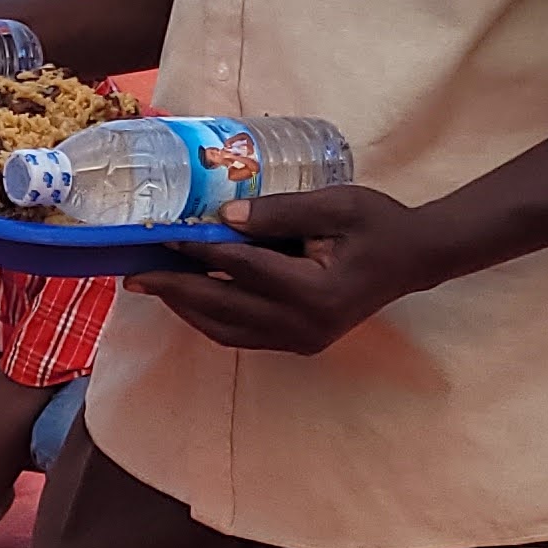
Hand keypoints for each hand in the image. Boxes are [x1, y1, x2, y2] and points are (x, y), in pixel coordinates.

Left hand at [128, 185, 439, 354]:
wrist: (413, 259)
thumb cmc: (377, 224)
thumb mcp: (335, 204)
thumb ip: (279, 211)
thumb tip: (222, 216)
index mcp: (316, 290)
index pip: (242, 269)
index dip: (197, 251)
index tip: (161, 236)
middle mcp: (305, 325)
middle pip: (224, 308)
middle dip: (174, 289)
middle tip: (134, 272)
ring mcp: (302, 340)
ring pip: (227, 330)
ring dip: (187, 307)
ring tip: (152, 284)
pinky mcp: (300, 342)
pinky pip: (242, 335)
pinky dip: (211, 317)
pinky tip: (190, 296)